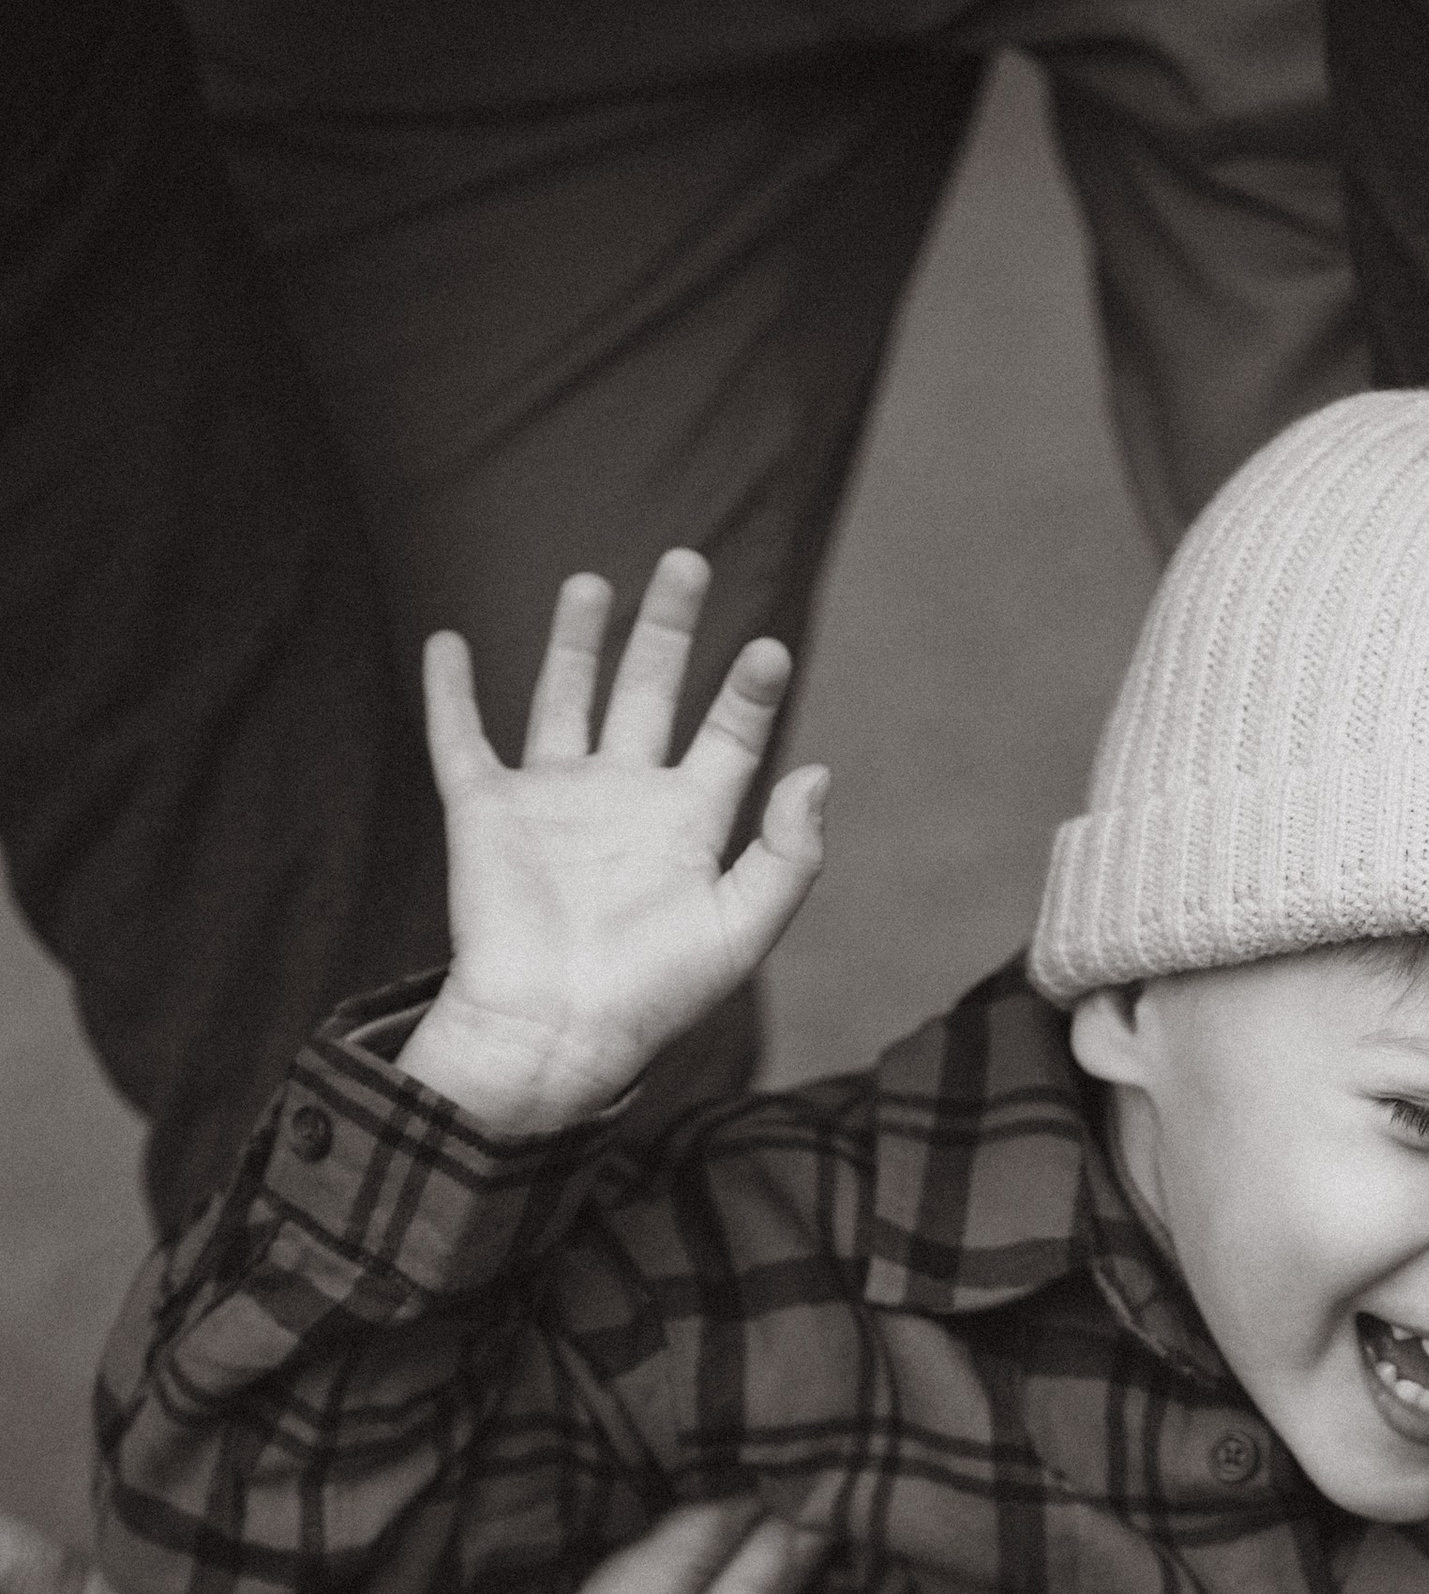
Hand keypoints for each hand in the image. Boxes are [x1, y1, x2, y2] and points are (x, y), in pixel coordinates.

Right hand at [399, 550, 828, 1136]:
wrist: (554, 1033)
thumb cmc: (651, 996)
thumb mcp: (742, 932)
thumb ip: (788, 857)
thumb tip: (816, 773)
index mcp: (687, 827)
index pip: (729, 741)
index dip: (749, 694)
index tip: (768, 650)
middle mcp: (623, 802)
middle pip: (649, 693)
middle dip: (669, 629)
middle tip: (687, 560)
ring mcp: (553, 803)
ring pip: (565, 698)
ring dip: (578, 640)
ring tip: (595, 581)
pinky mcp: (485, 812)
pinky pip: (460, 739)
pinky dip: (450, 691)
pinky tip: (448, 641)